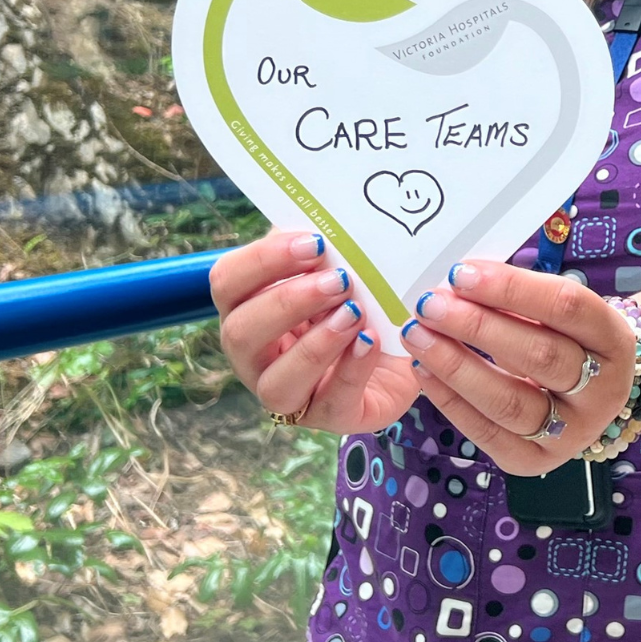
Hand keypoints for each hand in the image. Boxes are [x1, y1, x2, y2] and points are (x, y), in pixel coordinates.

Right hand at [210, 230, 418, 433]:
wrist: (412, 347)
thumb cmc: (362, 300)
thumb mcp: (340, 269)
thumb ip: (322, 251)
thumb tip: (319, 223)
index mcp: (247, 309)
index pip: (227, 282)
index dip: (263, 261)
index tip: (313, 243)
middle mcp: (255, 357)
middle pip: (240, 333)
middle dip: (288, 303)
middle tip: (338, 280)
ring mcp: (288, 394)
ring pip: (276, 382)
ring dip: (316, 344)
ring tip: (354, 313)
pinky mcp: (330, 418)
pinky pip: (331, 402)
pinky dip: (352, 369)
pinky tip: (371, 341)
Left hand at [401, 262, 636, 472]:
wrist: (590, 396)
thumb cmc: (564, 339)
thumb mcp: (558, 313)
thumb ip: (518, 297)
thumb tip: (457, 283)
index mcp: (614, 340)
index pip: (566, 307)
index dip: (512, 288)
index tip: (461, 274)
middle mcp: (603, 392)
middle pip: (539, 355)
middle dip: (477, 326)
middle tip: (430, 305)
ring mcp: (573, 433)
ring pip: (510, 402)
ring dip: (456, 366)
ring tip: (418, 336)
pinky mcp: (537, 461)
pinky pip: (489, 434)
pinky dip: (450, 401)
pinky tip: (424, 371)